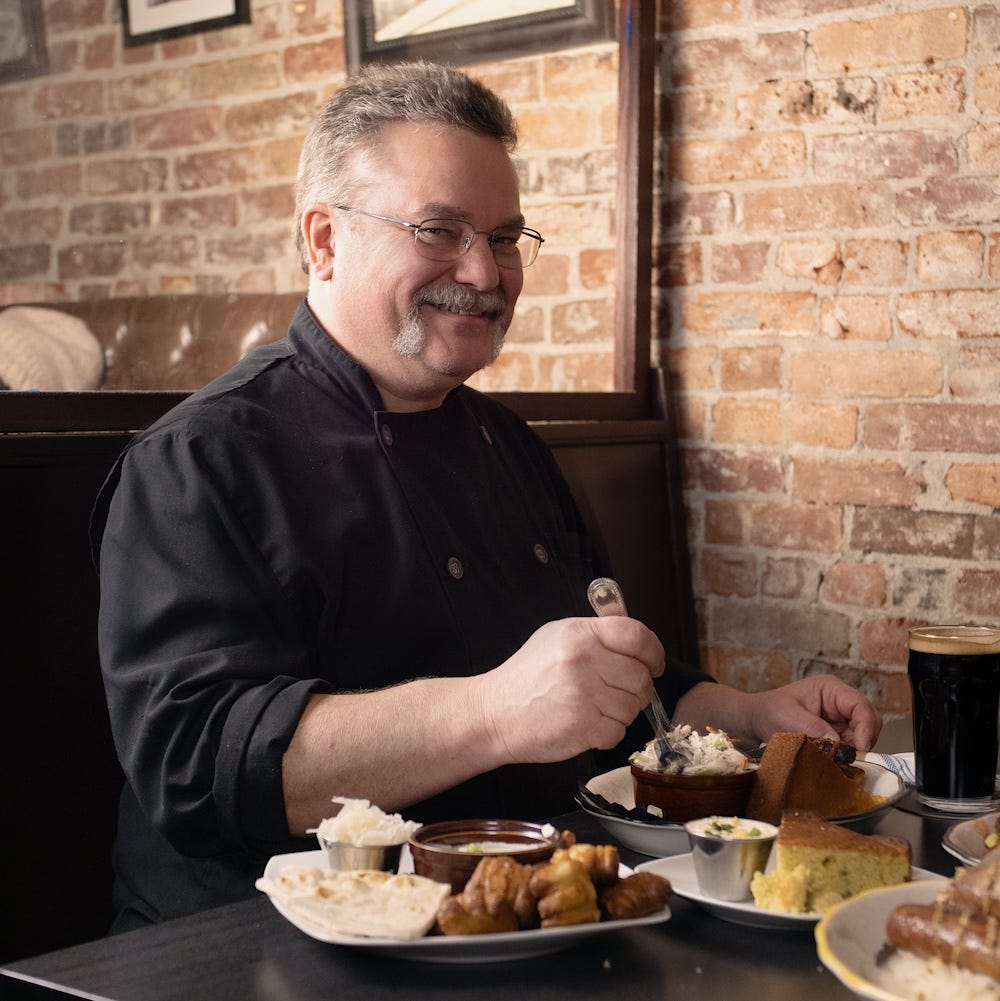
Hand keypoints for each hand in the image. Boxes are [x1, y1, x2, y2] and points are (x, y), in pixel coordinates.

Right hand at [476, 617, 664, 764]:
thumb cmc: (526, 677)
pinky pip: (618, 731)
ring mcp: (584, 695)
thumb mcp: (555, 637)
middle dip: (638, 687)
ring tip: (595, 708)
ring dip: (621, 712)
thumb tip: (635, 639)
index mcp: (579, 633)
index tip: (654, 663)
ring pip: (633, 706)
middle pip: (641, 675)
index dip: (653, 651)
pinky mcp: (583, 726)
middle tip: (620, 691)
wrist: (494, 712)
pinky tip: (588, 724)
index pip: (637, 635)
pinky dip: (608, 733)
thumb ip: (595, 633)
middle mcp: (583, 660)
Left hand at [743, 675, 882, 751]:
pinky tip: (832, 759)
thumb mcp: (788, 717)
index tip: (860, 748)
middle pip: (869, 721)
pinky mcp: (836, 733)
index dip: (865, 727)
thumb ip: (814, 728)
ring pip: (863, 736)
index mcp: (831, 689)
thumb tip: (838, 744)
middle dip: (862, 740)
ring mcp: (840, 718)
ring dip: (854, 750)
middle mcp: (840, 702)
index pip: (860, 706)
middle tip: (848, 757)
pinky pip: (851, 746)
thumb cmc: (770, 711)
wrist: (756, 720)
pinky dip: (846, 755)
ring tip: (834, 757)